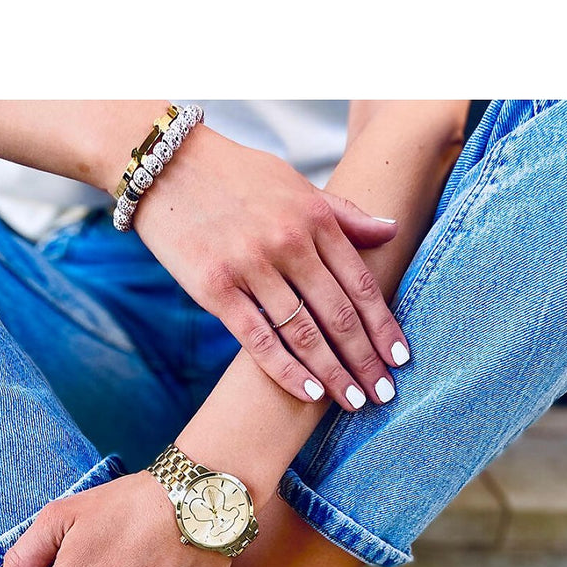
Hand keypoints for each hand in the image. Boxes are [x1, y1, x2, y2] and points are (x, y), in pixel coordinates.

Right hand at [135, 126, 409, 410]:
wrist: (165, 163)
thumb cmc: (235, 176)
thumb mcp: (296, 185)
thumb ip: (343, 213)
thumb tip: (392, 231)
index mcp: (315, 218)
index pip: (361, 283)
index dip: (384, 326)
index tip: (401, 360)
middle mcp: (289, 243)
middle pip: (339, 315)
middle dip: (366, 360)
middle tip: (384, 395)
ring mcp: (252, 266)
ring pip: (305, 333)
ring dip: (333, 374)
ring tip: (353, 402)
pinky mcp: (216, 288)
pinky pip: (259, 339)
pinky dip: (287, 371)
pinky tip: (310, 394)